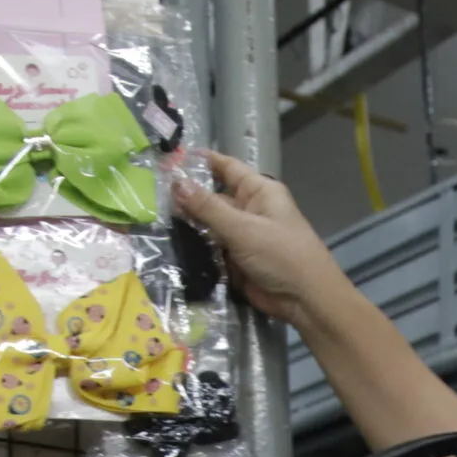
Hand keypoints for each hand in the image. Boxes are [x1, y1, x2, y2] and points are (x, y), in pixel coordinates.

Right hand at [173, 150, 347, 329]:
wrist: (304, 299)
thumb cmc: (281, 255)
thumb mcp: (243, 228)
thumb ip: (208, 208)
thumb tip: (177, 183)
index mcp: (259, 191)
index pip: (227, 168)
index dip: (201, 161)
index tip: (171, 157)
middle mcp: (250, 209)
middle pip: (213, 197)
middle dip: (188, 196)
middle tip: (152, 195)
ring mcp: (242, 235)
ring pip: (209, 224)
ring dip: (189, 224)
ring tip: (155, 218)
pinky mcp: (236, 259)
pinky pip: (212, 248)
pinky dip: (196, 247)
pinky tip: (171, 243)